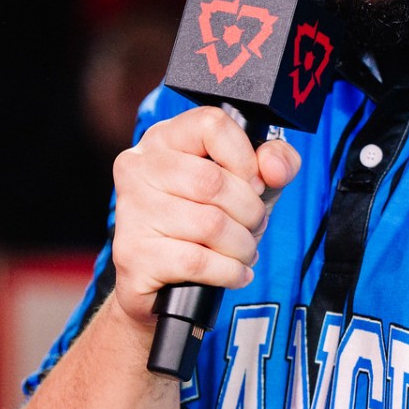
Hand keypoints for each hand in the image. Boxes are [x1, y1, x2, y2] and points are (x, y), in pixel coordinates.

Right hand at [109, 107, 301, 326]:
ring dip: (242, 246)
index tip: (255, 183)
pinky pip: (197, 262)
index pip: (211, 125)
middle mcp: (139, 168)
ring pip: (209, 225)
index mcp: (164, 139)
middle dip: (249, 211)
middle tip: (253, 226)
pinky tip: (235, 273)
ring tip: (243, 252)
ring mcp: (132, 211)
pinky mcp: (133, 254)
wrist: (163, 282)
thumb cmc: (205, 223)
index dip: (245, 157)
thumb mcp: (249, 184)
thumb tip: (275, 169)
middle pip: (212, 181)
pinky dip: (229, 271)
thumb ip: (276, 162)